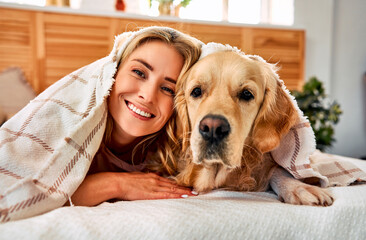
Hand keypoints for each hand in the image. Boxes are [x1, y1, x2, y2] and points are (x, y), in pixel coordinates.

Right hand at [70, 172, 196, 205]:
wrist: (118, 182)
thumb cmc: (127, 181)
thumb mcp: (140, 177)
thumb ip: (149, 178)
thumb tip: (156, 176)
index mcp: (153, 176)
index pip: (169, 181)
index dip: (179, 185)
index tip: (188, 186)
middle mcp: (156, 180)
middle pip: (173, 185)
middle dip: (185, 188)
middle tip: (195, 191)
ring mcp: (155, 186)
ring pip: (172, 190)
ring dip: (183, 192)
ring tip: (193, 194)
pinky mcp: (151, 193)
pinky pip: (166, 195)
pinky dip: (176, 195)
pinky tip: (183, 196)